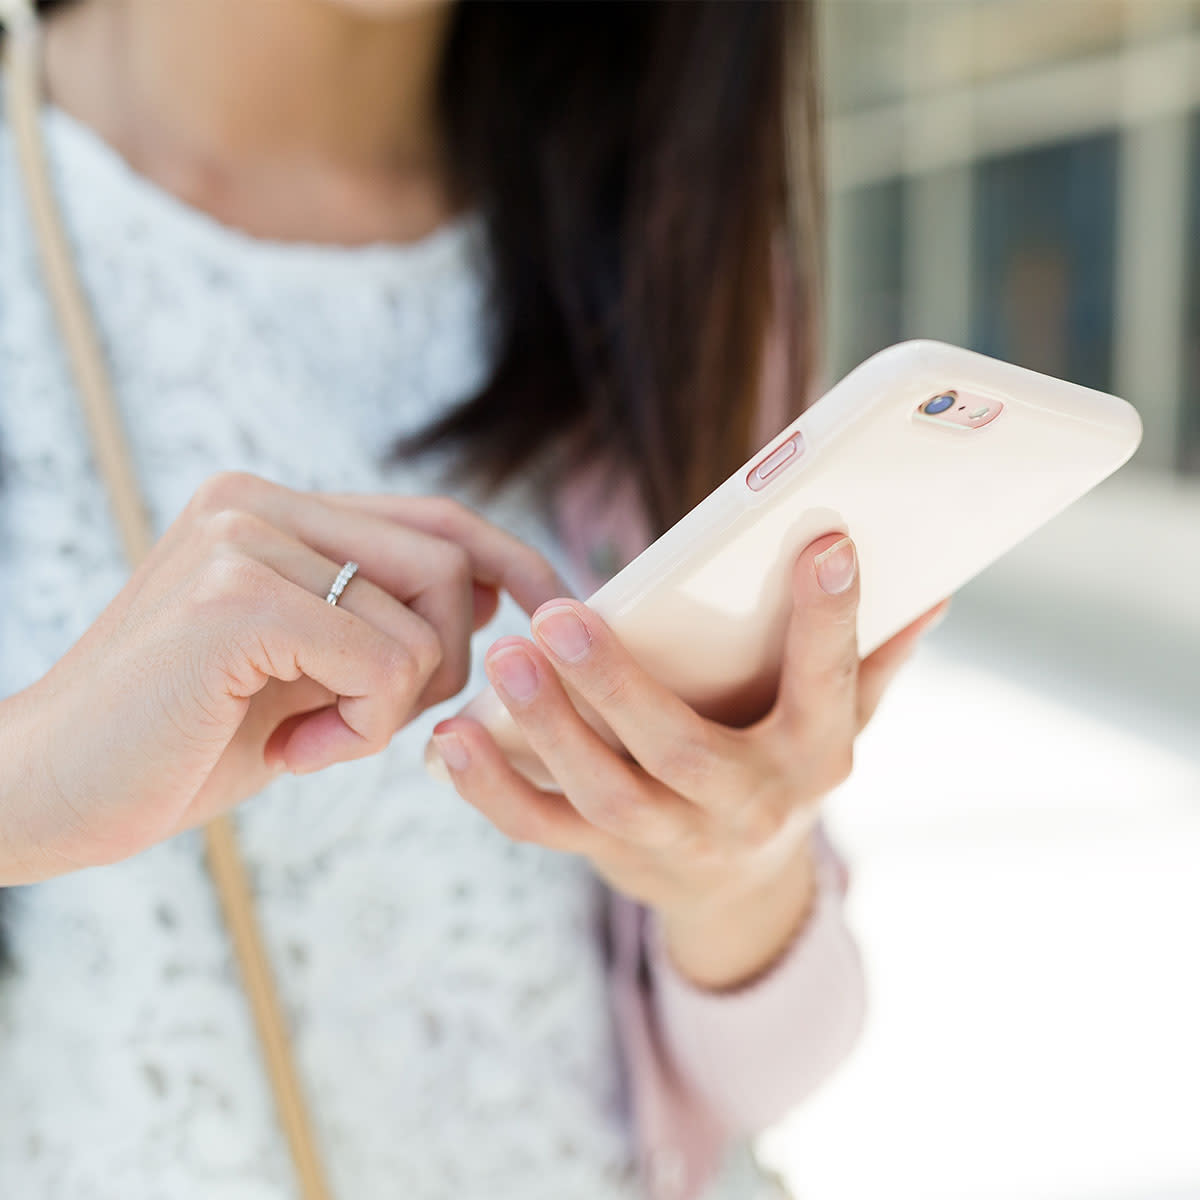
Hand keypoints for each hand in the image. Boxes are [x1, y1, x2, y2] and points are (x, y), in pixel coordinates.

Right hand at [0, 472, 564, 883]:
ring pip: (423, 617)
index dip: (512, 563)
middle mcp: (258, 501)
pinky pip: (384, 663)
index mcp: (274, 508)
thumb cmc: (183, 739)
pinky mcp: (236, 600)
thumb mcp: (304, 667)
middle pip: (446, 561)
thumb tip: (491, 593)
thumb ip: (380, 617)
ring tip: (315, 738)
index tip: (556, 614)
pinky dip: (362, 730)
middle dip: (448, 662)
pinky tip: (292, 755)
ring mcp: (243, 540)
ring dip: (394, 707)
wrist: (48, 792)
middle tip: (372, 723)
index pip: (434, 518)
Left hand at [432, 532, 946, 987]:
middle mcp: (745, 806)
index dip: (830, 620)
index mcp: (813, 759)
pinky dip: (490, 790)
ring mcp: (673, 840)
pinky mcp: (610, 855)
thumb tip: (933, 593)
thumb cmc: (787, 768)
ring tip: (503, 659)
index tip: (825, 541)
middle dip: (617, 687)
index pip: (829, 686)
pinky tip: (450, 738)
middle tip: (559, 616)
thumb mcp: (840, 720)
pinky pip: (543, 829)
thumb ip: (873, 659)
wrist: (744, 890)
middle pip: (678, 751)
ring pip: (602, 794)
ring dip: (545, 729)